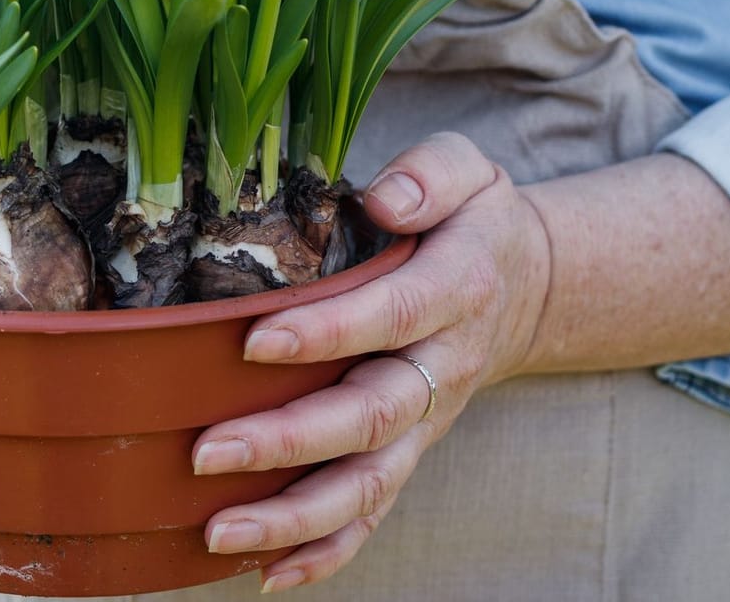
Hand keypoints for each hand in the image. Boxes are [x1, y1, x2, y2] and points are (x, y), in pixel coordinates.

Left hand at [192, 132, 552, 592]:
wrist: (521, 284)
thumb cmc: (469, 220)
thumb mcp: (467, 168)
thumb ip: (429, 174)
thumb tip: (383, 200)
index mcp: (457, 289)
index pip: (393, 314)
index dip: (329, 332)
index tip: (256, 342)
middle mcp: (444, 366)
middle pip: (373, 415)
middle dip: (290, 440)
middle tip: (207, 450)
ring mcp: (426, 421)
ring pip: (370, 482)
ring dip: (295, 517)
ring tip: (219, 532)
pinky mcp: (409, 453)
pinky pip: (373, 513)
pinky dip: (326, 552)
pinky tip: (266, 575)